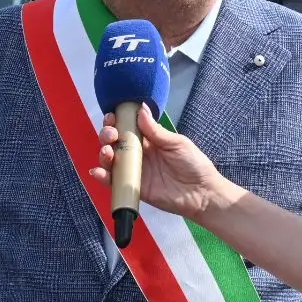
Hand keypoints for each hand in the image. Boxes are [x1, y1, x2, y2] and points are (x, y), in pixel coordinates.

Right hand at [89, 106, 235, 218]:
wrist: (202, 192)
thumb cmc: (193, 164)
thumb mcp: (176, 143)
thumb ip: (155, 130)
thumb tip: (140, 108)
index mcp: (148, 139)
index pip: (126, 127)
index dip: (116, 120)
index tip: (113, 116)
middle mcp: (138, 153)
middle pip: (114, 142)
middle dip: (107, 135)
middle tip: (112, 135)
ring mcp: (134, 171)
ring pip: (110, 160)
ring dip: (104, 154)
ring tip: (107, 152)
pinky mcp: (133, 188)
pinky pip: (114, 182)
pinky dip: (103, 177)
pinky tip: (98, 172)